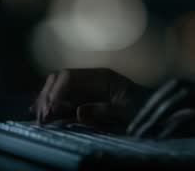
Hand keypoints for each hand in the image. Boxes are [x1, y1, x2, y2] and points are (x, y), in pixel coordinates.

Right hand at [31, 68, 151, 129]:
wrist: (154, 111)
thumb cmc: (142, 109)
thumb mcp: (126, 111)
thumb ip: (104, 111)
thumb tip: (79, 111)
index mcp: (101, 76)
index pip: (69, 77)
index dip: (56, 93)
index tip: (50, 112)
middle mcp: (91, 78)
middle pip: (60, 79)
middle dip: (47, 96)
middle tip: (42, 119)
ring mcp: (87, 87)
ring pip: (57, 86)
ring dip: (46, 99)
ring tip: (40, 118)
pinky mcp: (85, 98)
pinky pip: (62, 97)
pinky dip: (50, 104)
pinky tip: (41, 113)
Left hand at [127, 78, 194, 163]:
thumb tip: (179, 122)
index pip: (184, 85)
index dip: (161, 100)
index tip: (145, 119)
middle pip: (178, 85)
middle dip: (153, 105)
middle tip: (136, 127)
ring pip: (180, 94)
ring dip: (156, 113)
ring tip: (141, 133)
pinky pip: (191, 111)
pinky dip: (172, 122)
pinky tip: (160, 136)